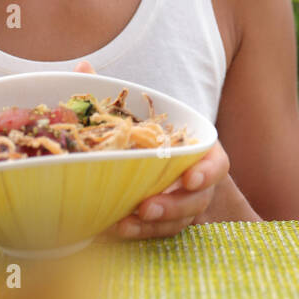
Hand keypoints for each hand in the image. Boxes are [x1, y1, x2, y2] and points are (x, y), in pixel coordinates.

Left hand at [72, 61, 229, 240]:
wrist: (130, 155)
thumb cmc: (135, 129)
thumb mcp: (125, 110)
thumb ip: (108, 91)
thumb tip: (82, 66)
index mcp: (196, 149)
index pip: (216, 163)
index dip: (207, 172)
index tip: (189, 178)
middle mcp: (196, 179)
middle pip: (198, 198)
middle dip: (173, 205)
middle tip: (146, 205)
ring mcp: (183, 204)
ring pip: (179, 220)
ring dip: (153, 224)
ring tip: (125, 223)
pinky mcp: (164, 221)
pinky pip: (159, 232)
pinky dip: (140, 232)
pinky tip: (116, 229)